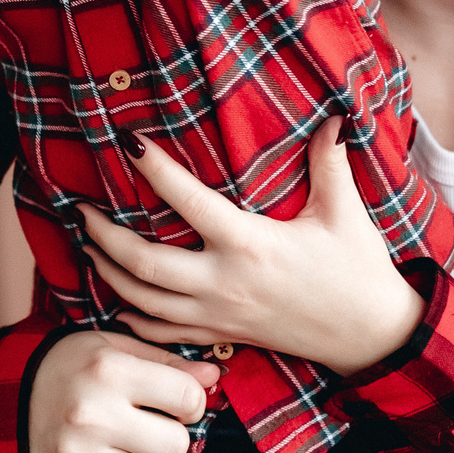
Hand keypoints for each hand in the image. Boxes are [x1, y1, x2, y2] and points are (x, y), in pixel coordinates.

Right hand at [28, 329, 222, 452]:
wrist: (11, 394)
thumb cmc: (75, 364)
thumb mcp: (117, 347)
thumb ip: (169, 363)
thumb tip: (215, 379)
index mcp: (109, 370)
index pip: (188, 400)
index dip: (190, 402)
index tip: (175, 401)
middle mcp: (92, 414)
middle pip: (176, 446)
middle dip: (171, 435)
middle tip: (149, 423)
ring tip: (119, 437)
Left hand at [80, 120, 421, 374]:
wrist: (371, 337)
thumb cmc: (359, 271)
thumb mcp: (345, 213)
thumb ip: (330, 162)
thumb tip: (334, 115)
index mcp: (250, 244)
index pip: (189, 202)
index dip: (155, 170)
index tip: (128, 142)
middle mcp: (225, 282)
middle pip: (145, 262)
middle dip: (106, 236)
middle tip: (81, 210)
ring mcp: (219, 314)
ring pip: (143, 300)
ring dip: (108, 273)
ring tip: (88, 245)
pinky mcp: (222, 335)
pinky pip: (162, 333)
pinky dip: (131, 318)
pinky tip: (114, 300)